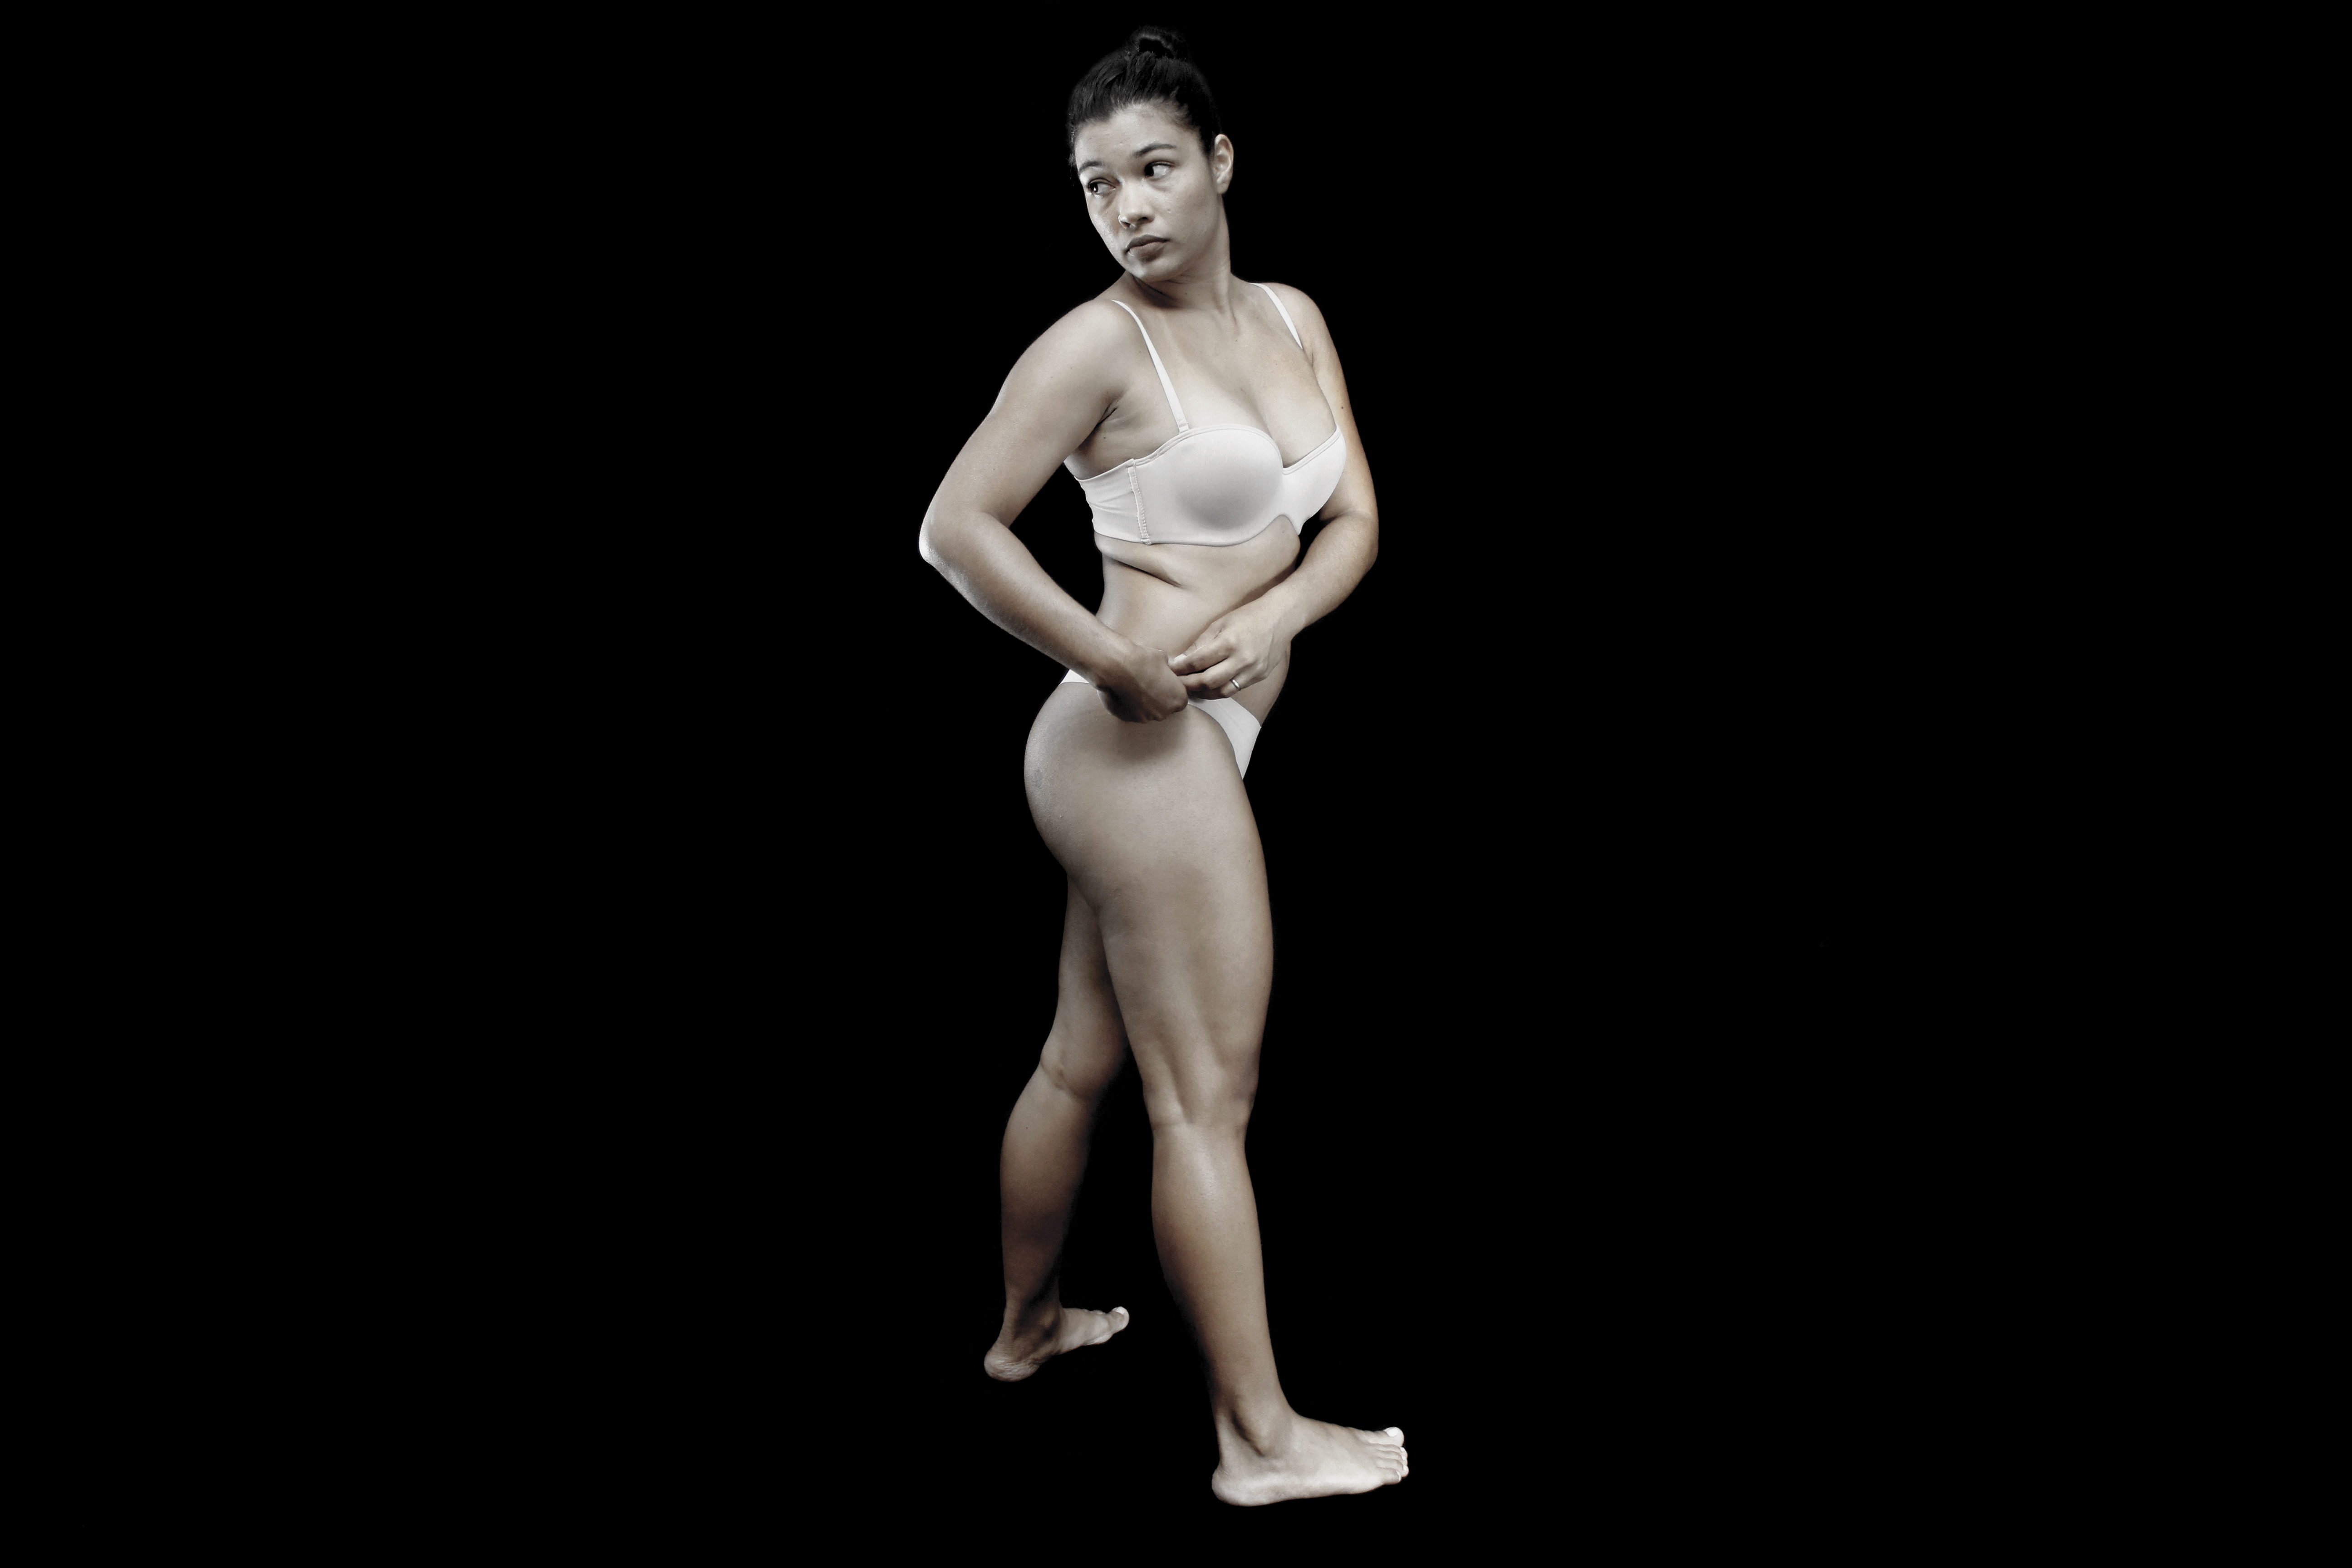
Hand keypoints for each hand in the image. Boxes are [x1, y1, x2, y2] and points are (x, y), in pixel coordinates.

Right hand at [1095, 642, 1190, 722]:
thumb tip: (1163, 668)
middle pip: (1164, 708)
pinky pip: (1132, 713)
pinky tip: (1125, 693)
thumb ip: (1166, 669)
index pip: (1179, 699)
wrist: (1119, 666)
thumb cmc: (1144, 660)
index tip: (1162, 683)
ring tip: (1134, 688)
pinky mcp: (1129, 718)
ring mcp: (1146, 717)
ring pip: (1147, 712)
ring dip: (1143, 703)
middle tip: (1147, 685)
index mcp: (1178, 699)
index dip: (1170, 691)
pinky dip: (1130, 706)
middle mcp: (1165, 712)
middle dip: (1157, 699)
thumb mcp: (1163, 659)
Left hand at [1168, 595, 1295, 700]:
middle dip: (1188, 684)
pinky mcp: (1258, 676)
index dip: (1180, 668)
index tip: (1169, 669)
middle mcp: (1242, 659)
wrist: (1280, 618)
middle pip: (1208, 681)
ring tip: (1190, 688)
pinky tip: (1209, 687)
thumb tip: (1180, 660)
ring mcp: (1252, 670)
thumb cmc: (1248, 616)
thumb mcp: (1221, 623)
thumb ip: (1201, 643)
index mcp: (1229, 642)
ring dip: (1202, 692)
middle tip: (1175, 684)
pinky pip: (1234, 690)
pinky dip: (1218, 691)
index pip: (1198, 661)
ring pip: (1221, 691)